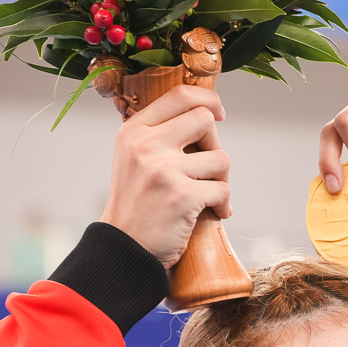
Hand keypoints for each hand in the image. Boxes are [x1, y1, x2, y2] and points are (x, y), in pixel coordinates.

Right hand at [101, 86, 229, 269]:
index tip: (218, 113)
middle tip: (209, 169)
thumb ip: (160, 135)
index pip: (179, 96)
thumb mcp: (134, 160)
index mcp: (133, 132)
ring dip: (221, 180)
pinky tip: (215, 213)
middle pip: (205, 120)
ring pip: (220, 158)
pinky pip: (223, 190)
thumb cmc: (136, 206)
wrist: (123, 250)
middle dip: (215, 145)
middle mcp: (146, 145)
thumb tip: (205, 112)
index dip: (207, 100)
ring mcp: (163, 170)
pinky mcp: (182, 196)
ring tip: (208, 196)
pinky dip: (224, 205)